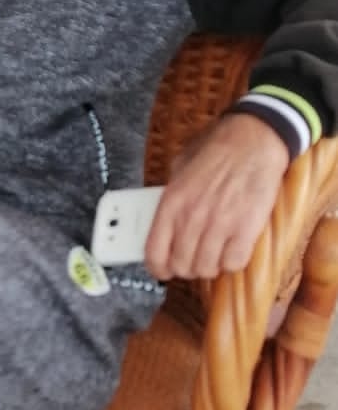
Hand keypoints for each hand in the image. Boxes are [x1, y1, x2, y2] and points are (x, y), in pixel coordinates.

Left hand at [144, 112, 289, 281]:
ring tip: (216, 252)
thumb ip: (171, 194)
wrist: (254, 139)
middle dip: (188, 267)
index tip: (165, 270)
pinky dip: (232, 262)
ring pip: (207, 269)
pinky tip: (234, 247)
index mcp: (172, 202)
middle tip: (196, 258)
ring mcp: (219, 225)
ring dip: (211, 265)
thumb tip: (163, 218)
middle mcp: (192, 217)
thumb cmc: (218, 148)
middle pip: (182, 266)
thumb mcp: (181, 165)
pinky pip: (233, 264)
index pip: (154, 254)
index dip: (158, 269)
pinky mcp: (246, 230)